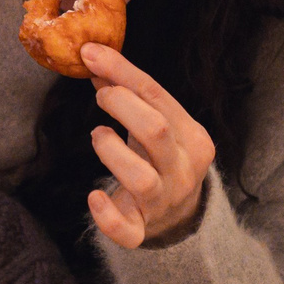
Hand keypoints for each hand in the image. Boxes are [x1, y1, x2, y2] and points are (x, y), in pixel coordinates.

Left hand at [81, 45, 215, 248]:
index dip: (123, 71)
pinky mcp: (143, 229)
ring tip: (97, 134)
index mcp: (193, 138)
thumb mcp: (156, 125)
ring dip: (112, 152)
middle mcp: (183, 170)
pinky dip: (107, 216)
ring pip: (142, 178)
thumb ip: (130, 95)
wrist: (181, 217)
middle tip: (101, 95)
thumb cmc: (162, 159)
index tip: (91, 53)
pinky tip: (93, 198)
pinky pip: (127, 231)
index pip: (159, 96)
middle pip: (156, 131)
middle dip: (122, 105)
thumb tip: (95, 59)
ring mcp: (164, 201)